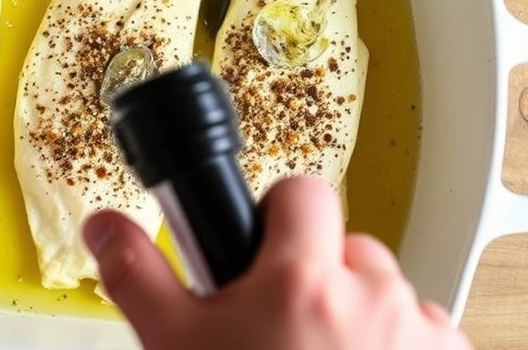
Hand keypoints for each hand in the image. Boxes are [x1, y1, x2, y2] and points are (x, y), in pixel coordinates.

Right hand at [83, 176, 470, 349]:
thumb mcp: (174, 347)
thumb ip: (139, 277)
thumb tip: (105, 227)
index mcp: (301, 280)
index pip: (302, 193)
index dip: (276, 216)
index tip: (264, 248)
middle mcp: (372, 297)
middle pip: (346, 246)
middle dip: (316, 275)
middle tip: (284, 326)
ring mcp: (419, 331)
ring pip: (385, 291)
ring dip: (359, 313)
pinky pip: (422, 330)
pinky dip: (395, 346)